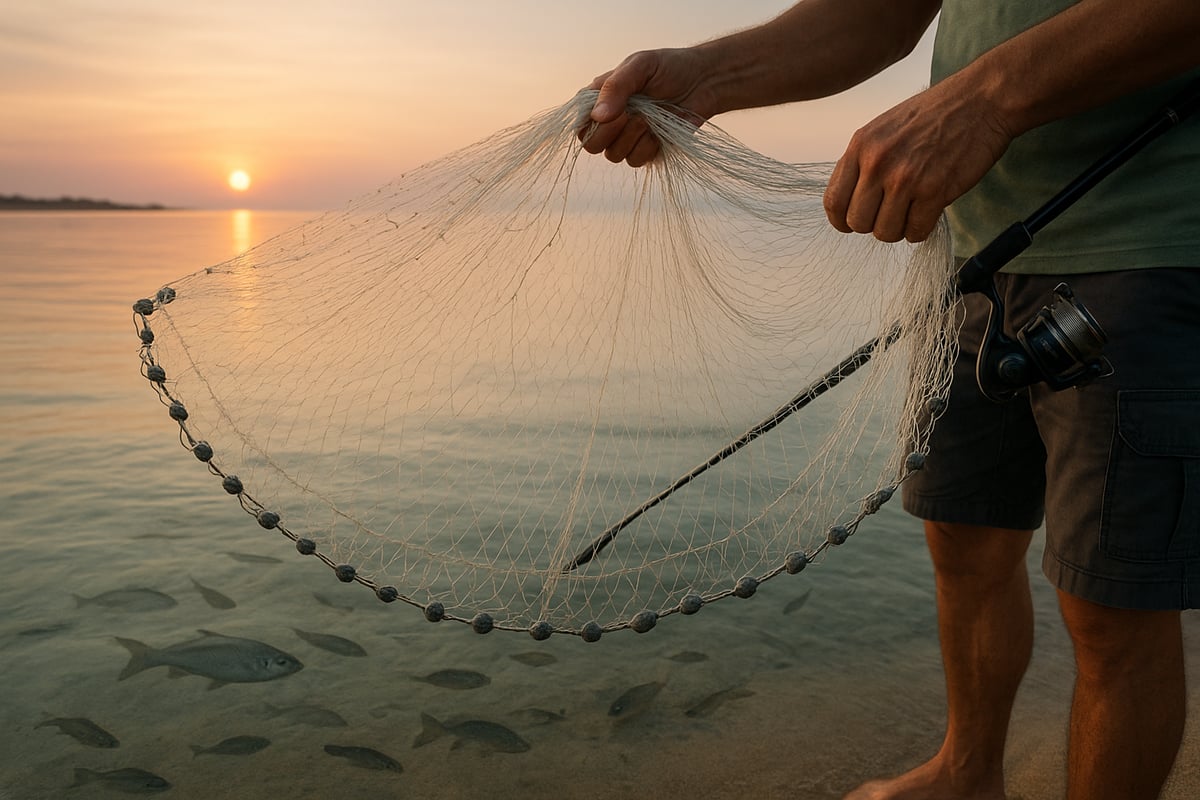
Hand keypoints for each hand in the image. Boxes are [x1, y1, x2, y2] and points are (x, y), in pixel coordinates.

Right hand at [581, 48, 715, 166]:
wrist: (704, 82)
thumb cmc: (671, 68)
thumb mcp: (640, 65)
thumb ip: (616, 87)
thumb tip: (598, 116)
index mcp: (601, 98)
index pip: (579, 121)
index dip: (590, 122)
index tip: (614, 111)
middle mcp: (611, 121)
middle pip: (591, 144)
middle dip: (610, 133)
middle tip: (631, 115)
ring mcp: (628, 138)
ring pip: (614, 155)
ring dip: (632, 138)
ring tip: (650, 119)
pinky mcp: (646, 150)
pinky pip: (636, 161)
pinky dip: (648, 147)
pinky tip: (659, 131)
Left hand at [823, 73, 1014, 242]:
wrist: (982, 100)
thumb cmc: (936, 113)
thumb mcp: (884, 128)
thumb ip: (864, 161)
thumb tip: (851, 198)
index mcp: (861, 145)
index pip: (833, 201)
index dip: (841, 220)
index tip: (853, 223)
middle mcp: (877, 163)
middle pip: (857, 222)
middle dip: (873, 224)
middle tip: (891, 213)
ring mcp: (905, 178)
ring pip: (885, 233)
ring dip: (898, 229)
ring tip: (911, 212)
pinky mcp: (934, 191)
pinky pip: (915, 232)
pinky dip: (920, 230)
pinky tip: (928, 214)